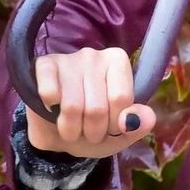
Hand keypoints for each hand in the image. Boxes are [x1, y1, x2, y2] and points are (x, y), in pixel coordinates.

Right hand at [25, 47, 156, 158]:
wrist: (55, 134)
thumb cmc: (92, 128)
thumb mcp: (120, 133)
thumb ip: (138, 125)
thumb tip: (145, 120)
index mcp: (118, 62)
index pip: (121, 99)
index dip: (114, 124)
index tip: (109, 127)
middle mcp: (94, 55)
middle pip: (96, 107)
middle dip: (92, 132)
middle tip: (87, 131)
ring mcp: (68, 59)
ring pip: (72, 107)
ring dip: (70, 130)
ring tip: (70, 126)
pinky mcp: (43, 67)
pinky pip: (48, 92)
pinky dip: (49, 111)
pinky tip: (51, 108)